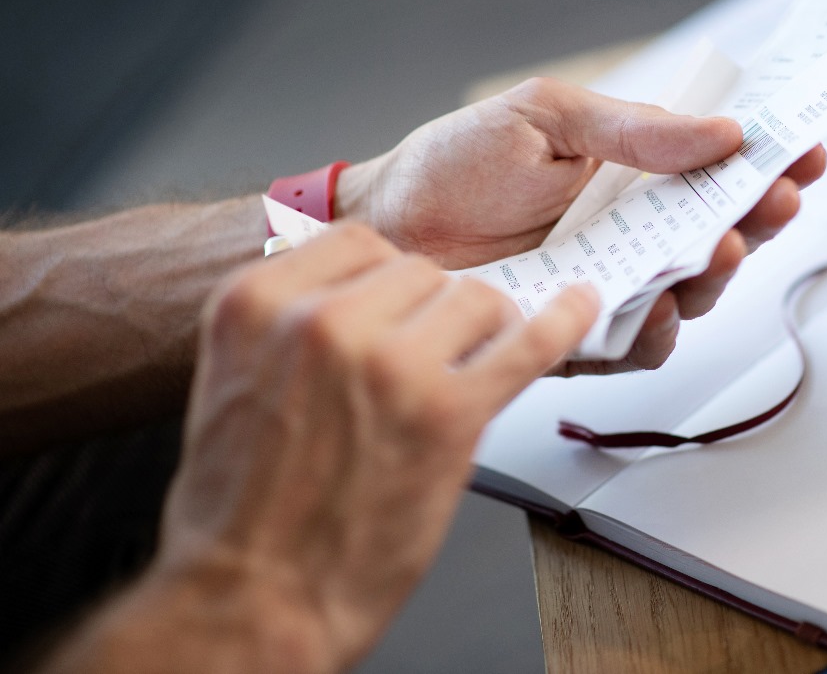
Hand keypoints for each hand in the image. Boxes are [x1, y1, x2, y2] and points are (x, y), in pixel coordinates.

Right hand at [150, 224, 597, 669]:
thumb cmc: (240, 511)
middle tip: (430, 356)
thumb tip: (358, 296)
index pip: (357, 242)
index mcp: (256, 304)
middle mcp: (323, 321)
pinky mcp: (449, 412)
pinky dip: (563, 322)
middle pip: (419, 271)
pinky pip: (527, 345)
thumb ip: (288, 327)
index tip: (404, 299)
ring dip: (481, 331)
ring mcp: (390, 362)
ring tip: (470, 367)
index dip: (388, 276)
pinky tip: (581, 307)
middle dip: (432, 313)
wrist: (253, 599)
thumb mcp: (232, 381)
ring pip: (473, 299)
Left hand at [337, 77, 825, 373]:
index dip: (769, 164)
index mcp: (634, 174)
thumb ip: (634, 131)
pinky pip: (636, 345)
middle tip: (776, 198)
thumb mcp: (547, 118)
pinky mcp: (579, 333)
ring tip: (723, 245)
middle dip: (761, 218)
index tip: (808, 150)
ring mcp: (610, 284)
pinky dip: (657, 332)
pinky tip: (661, 308)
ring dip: (718, 275)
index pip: (720, 171)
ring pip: (692, 293)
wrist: (388, 223)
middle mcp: (633, 232)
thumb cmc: (459, 162)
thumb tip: (724, 133)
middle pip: (723, 233)